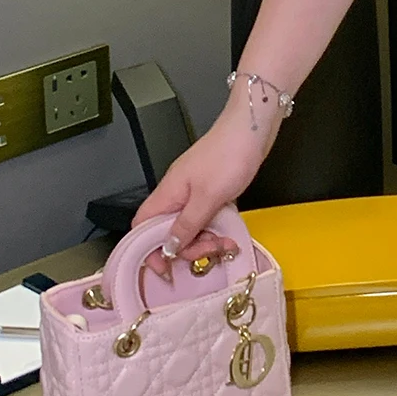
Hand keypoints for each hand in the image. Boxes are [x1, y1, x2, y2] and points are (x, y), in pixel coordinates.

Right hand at [131, 103, 271, 279]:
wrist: (254, 127)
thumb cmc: (229, 155)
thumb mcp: (207, 197)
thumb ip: (186, 225)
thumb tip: (167, 248)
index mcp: (168, 193)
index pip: (142, 228)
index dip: (148, 250)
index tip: (166, 268)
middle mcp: (177, 193)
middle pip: (168, 231)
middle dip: (187, 247)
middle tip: (209, 250)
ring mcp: (195, 191)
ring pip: (190, 226)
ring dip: (205, 239)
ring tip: (225, 243)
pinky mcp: (213, 189)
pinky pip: (207, 217)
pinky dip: (216, 227)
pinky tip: (229, 233)